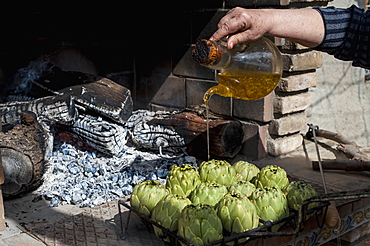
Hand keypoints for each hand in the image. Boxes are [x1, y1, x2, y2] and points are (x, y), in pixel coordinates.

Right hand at [210, 7, 324, 48]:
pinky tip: (235, 29)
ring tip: (235, 34)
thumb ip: (238, 40)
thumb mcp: (250, 36)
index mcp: (242, 18)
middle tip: (230, 40)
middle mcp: (237, 12)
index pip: (225, 27)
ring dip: (225, 30)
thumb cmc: (260, 26)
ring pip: (223, 22)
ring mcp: (235, 11)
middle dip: (223, 33)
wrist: (266, 20)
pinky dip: (227, 26)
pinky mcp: (234, 11)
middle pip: (222, 25)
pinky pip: (226, 20)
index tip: (212, 41)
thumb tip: (229, 44)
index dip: (217, 35)